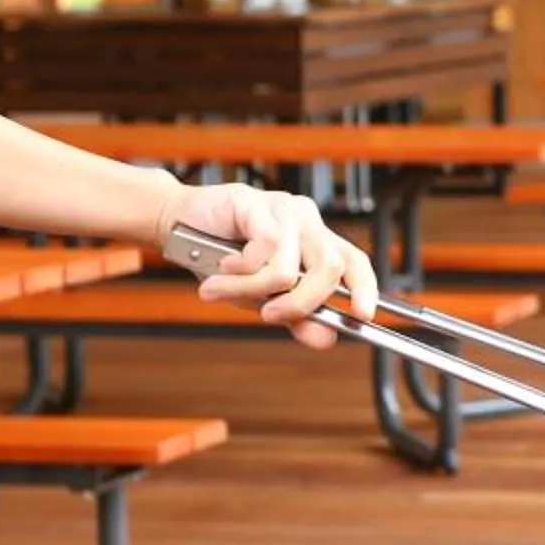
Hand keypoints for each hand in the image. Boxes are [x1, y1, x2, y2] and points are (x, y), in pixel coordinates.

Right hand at [151, 181, 378, 348]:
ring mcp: (285, 209)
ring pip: (288, 268)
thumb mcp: (262, 297)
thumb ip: (295, 316)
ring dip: (252, 290)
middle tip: (270, 316)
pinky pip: (263, 251)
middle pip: (331, 267)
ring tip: (221, 289)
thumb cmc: (221, 256)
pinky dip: (240, 270)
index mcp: (316, 241)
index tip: (364, 316)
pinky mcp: (258, 204)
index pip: (355, 261)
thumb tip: (325, 340)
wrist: (178, 225)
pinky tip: (222, 265)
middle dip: (302, 303)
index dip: (366, 288)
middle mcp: (308, 222)